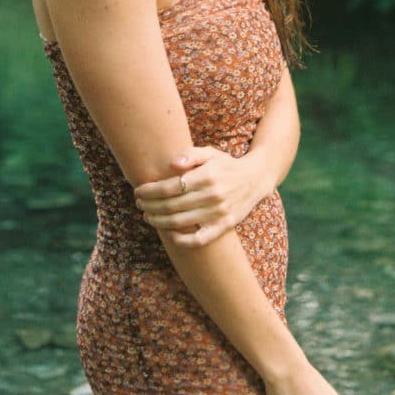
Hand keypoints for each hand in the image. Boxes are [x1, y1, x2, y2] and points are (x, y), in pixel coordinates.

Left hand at [134, 145, 267, 246]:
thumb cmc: (225, 165)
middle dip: (150, 206)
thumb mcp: (210, 153)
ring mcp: (219, 213)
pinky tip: (169, 234)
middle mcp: (213, 195)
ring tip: (148, 216)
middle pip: (172, 206)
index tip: (139, 191)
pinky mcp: (224, 226)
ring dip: (159, 221)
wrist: (255, 179)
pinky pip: (200, 240)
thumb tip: (172, 164)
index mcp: (207, 176)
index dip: (150, 191)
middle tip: (139, 203)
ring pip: (181, 223)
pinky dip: (182, 240)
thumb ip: (190, 155)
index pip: (170, 187)